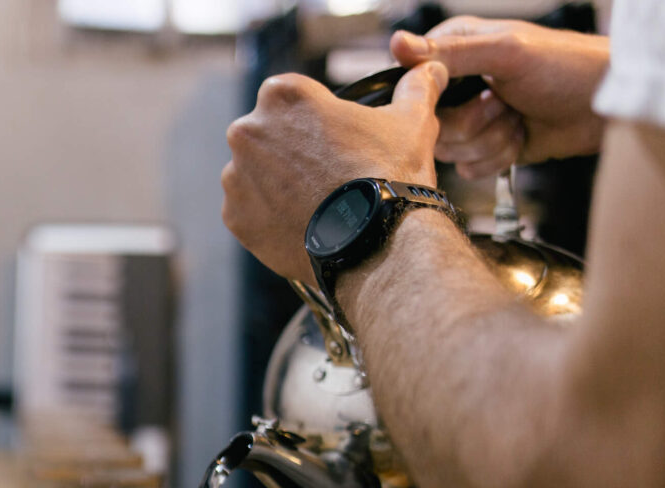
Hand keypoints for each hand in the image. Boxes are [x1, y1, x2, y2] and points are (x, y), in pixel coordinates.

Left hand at [222, 62, 446, 282]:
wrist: (374, 241)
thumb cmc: (390, 174)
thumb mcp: (411, 120)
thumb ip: (415, 88)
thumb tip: (430, 70)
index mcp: (282, 95)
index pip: (294, 98)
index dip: (317, 119)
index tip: (335, 140)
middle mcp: (247, 131)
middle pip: (269, 136)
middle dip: (293, 152)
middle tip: (328, 175)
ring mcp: (235, 177)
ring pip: (256, 174)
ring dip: (278, 184)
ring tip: (317, 202)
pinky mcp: (234, 217)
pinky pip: (250, 211)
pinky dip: (271, 217)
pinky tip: (302, 223)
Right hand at [392, 17, 609, 178]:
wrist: (605, 107)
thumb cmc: (566, 67)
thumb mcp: (506, 52)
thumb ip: (450, 52)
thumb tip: (396, 43)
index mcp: (454, 51)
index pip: (411, 85)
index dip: (433, 99)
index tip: (470, 90)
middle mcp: (458, 86)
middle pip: (430, 126)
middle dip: (473, 123)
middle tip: (503, 103)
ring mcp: (471, 118)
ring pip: (450, 150)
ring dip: (491, 140)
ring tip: (517, 118)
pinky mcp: (486, 147)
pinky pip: (468, 168)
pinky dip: (499, 158)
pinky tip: (521, 138)